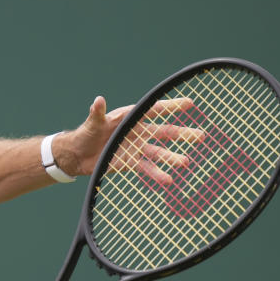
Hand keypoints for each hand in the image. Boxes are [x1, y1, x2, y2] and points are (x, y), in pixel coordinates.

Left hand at [55, 96, 199, 181]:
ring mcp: (136, 148)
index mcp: (130, 117)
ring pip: (158, 152)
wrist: (78, 154)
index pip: (153, 110)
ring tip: (186, 162)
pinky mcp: (131, 162)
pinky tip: (168, 179)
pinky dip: (157, 174)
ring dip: (171, 158)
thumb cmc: (85, 133)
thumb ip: (97, 113)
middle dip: (182, 134)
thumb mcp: (92, 123)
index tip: (189, 104)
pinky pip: (146, 168)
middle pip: (163, 132)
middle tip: (201, 136)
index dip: (171, 107)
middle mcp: (137, 132)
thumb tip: (98, 101)